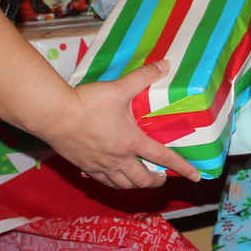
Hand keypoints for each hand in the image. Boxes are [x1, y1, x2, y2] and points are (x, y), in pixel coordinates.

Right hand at [34, 60, 201, 188]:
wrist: (54, 115)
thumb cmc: (87, 103)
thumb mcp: (119, 88)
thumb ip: (143, 77)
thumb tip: (164, 65)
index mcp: (132, 143)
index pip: (164, 158)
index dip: (182, 168)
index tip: (196, 177)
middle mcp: (119, 159)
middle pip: (143, 180)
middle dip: (157, 181)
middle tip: (163, 177)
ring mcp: (101, 165)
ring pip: (124, 185)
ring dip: (137, 185)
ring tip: (142, 179)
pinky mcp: (85, 166)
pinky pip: (104, 181)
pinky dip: (114, 182)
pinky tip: (114, 177)